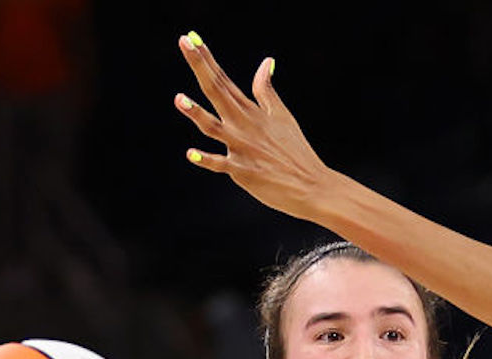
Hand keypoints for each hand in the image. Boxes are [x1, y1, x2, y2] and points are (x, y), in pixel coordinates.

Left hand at [175, 33, 329, 220]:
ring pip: (213, 127)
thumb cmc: (296, 150)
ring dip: (196, 114)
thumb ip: (266, 90)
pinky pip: (220, 165)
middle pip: (216, 91)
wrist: (312, 185)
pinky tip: (191, 154)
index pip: (224, 79)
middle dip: (200, 66)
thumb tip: (266, 61)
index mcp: (251, 111)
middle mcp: (243, 124)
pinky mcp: (243, 171)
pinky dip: (207, 160)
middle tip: (184, 43)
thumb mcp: (282, 115)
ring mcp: (242, 147)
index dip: (207, 58)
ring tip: (179, 99)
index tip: (192, 38)